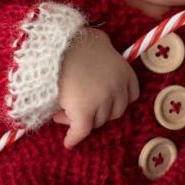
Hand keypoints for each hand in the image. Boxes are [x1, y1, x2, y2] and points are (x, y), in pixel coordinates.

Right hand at [54, 27, 139, 148]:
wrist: (55, 44)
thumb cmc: (74, 41)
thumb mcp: (98, 42)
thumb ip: (105, 54)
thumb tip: (101, 55)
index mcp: (125, 73)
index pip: (130, 96)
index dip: (116, 101)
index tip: (102, 101)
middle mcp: (118, 88)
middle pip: (114, 113)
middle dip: (97, 112)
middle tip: (76, 108)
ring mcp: (102, 101)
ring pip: (96, 122)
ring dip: (79, 120)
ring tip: (61, 113)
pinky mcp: (84, 111)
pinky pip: (81, 130)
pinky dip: (74, 138)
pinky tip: (68, 143)